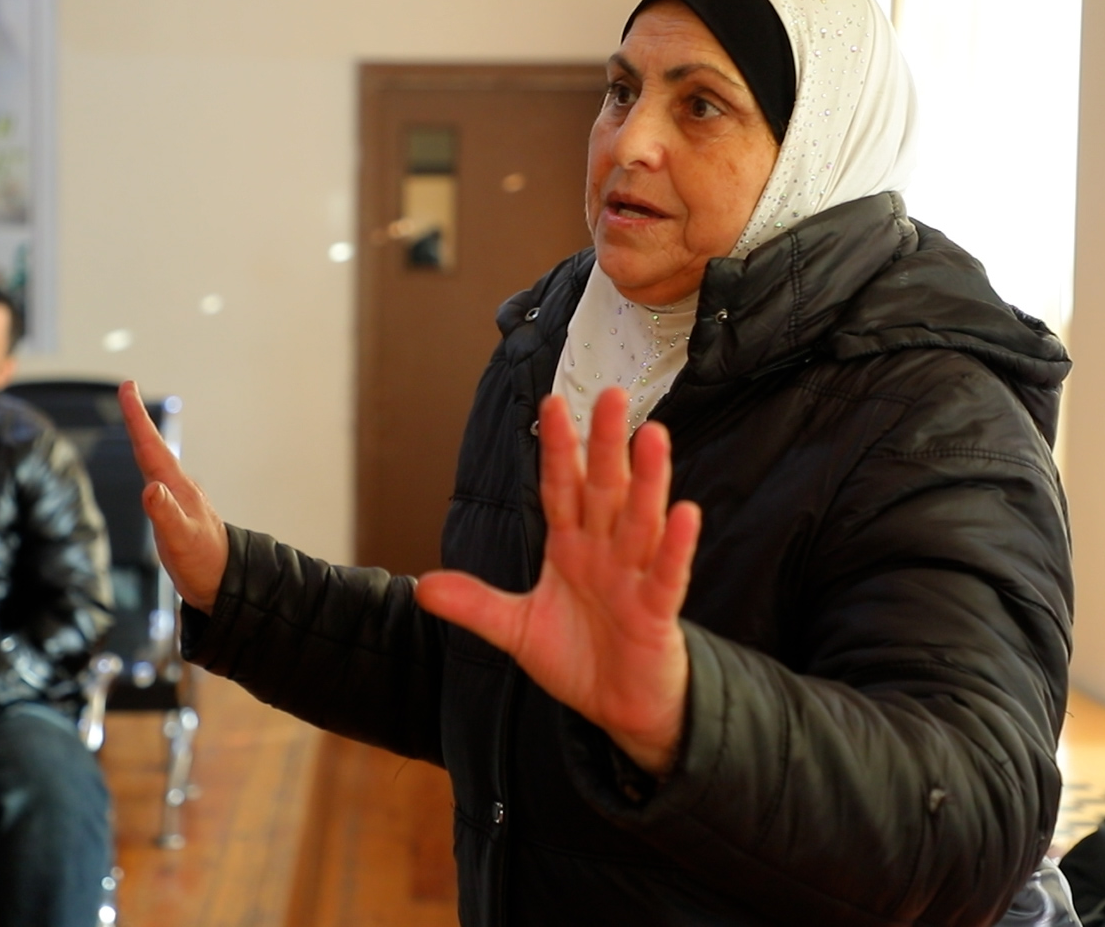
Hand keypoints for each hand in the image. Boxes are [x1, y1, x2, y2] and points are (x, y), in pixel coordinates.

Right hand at [119, 382, 227, 612]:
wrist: (226, 583)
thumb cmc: (204, 563)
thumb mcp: (181, 540)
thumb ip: (165, 514)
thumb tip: (150, 488)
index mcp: (177, 488)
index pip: (151, 446)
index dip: (137, 417)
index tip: (128, 388)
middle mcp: (179, 487)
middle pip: (153, 446)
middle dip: (138, 418)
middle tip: (127, 390)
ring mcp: (180, 498)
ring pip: (157, 460)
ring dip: (144, 438)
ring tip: (135, 420)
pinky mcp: (179, 511)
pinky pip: (159, 477)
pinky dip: (150, 463)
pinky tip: (150, 468)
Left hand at [416, 387, 698, 776]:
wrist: (619, 710)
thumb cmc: (579, 658)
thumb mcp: (515, 631)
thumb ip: (475, 605)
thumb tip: (421, 588)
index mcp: (570, 548)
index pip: (561, 489)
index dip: (557, 449)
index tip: (550, 404)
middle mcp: (604, 553)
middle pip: (604, 490)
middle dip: (605, 445)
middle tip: (612, 395)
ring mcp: (633, 578)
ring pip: (640, 521)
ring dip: (647, 481)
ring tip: (653, 436)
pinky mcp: (657, 612)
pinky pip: (667, 575)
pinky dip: (675, 546)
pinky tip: (683, 512)